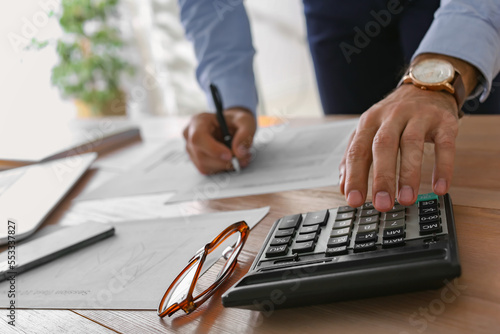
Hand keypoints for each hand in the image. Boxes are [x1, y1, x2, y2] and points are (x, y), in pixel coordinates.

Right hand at [183, 108, 255, 174]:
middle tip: (243, 158)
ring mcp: (191, 150)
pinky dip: (223, 168)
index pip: (198, 138)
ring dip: (225, 166)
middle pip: (201, 156)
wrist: (231, 126)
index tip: (230, 155)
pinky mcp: (197, 161)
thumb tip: (239, 153)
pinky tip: (232, 160)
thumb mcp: (245, 120)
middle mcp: (190, 136)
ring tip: (241, 158)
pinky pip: (208, 171)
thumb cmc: (235, 121)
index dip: (213, 149)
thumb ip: (245, 134)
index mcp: (198, 122)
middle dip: (224, 162)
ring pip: (205, 167)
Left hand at [339, 84, 459, 210]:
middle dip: (382, 177)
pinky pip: (445, 145)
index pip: (358, 151)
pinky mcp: (444, 121)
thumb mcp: (369, 130)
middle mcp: (392, 116)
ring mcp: (419, 116)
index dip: (355, 176)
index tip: (354, 200)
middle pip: (383, 146)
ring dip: (409, 174)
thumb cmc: (393, 116)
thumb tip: (343, 187)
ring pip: (412, 144)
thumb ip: (353, 157)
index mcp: (369, 121)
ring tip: (407, 200)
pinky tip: (439, 188)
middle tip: (382, 204)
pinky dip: (443, 167)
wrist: (426, 85)